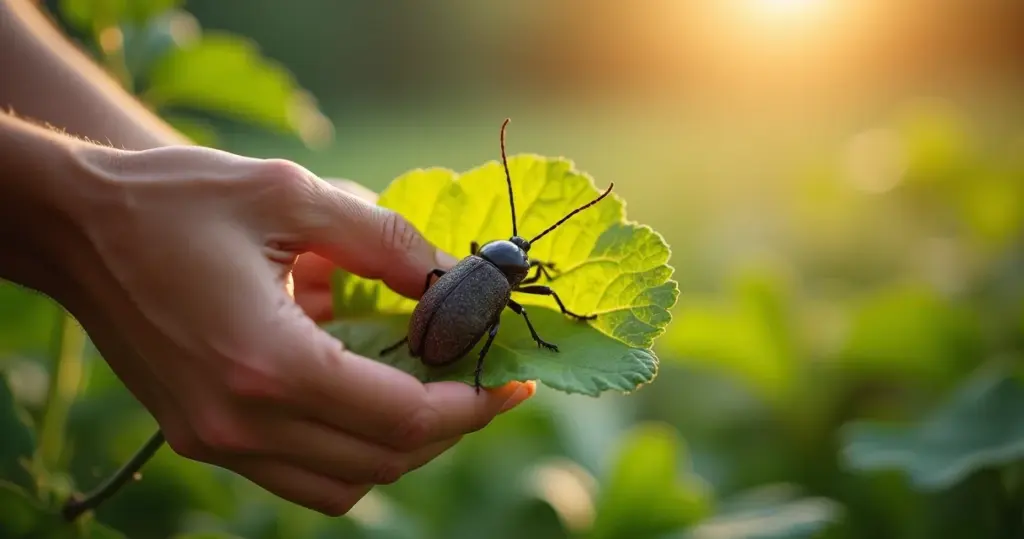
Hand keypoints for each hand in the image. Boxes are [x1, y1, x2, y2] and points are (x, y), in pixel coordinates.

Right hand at [60, 144, 535, 515]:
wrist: (74, 227)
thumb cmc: (174, 200)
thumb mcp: (289, 194)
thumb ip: (382, 240)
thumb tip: (450, 279)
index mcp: (266, 366)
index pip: (401, 420)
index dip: (470, 407)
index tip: (510, 383)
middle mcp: (240, 423)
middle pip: (381, 462)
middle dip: (447, 428)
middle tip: (480, 382)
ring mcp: (214, 441)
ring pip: (341, 485)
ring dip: (398, 447)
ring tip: (428, 392)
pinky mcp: (200, 437)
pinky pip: (297, 474)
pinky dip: (347, 450)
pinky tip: (363, 395)